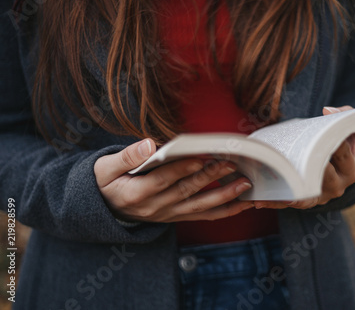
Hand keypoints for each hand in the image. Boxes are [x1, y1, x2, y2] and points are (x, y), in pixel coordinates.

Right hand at [94, 139, 253, 222]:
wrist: (103, 209)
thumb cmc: (105, 183)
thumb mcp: (105, 167)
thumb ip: (126, 156)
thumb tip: (148, 145)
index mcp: (136, 193)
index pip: (163, 180)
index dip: (182, 169)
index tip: (201, 157)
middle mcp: (155, 207)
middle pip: (186, 191)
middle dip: (210, 176)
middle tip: (231, 163)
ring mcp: (168, 214)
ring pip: (200, 206)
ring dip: (224, 195)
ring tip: (244, 184)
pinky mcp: (176, 216)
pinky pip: (202, 216)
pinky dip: (224, 210)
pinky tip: (241, 203)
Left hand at [254, 105, 354, 209]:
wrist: (338, 171)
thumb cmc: (342, 146)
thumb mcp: (351, 131)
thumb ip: (346, 117)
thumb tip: (329, 111)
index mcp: (351, 170)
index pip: (342, 153)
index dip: (331, 137)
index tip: (321, 120)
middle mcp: (337, 187)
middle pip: (321, 173)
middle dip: (305, 163)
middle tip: (287, 156)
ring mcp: (320, 197)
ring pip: (303, 192)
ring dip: (285, 186)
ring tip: (266, 179)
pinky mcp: (305, 203)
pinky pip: (287, 203)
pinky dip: (274, 203)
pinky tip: (258, 200)